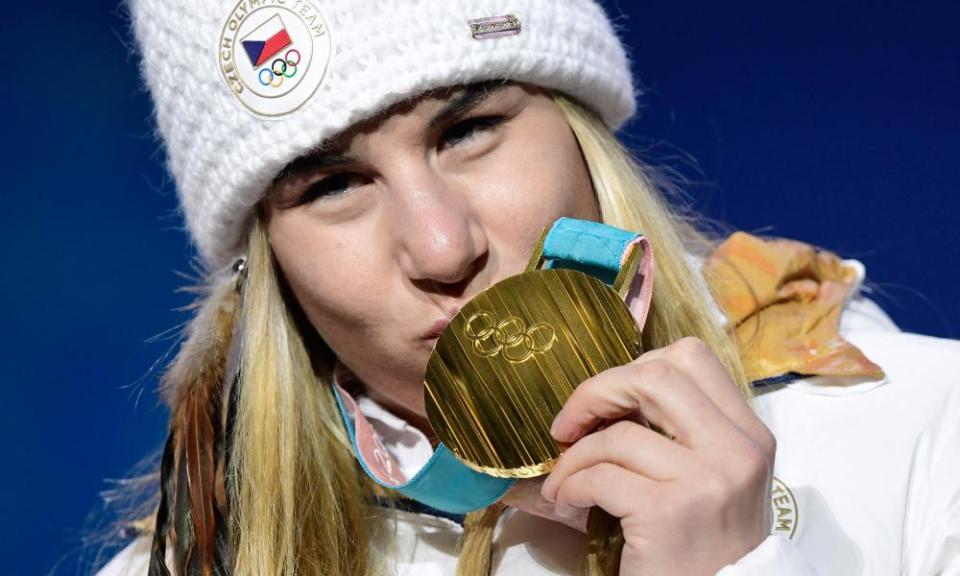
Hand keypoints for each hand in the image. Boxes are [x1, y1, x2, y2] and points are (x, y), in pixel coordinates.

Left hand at [540, 337, 775, 574]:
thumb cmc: (705, 544)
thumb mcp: (714, 476)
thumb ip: (681, 430)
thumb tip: (608, 390)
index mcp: (748, 433)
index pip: (691, 357)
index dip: (634, 366)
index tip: (607, 398)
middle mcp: (736, 451)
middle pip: (655, 377)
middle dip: (596, 393)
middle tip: (569, 424)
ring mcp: (706, 482)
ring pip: (618, 434)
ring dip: (574, 456)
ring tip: (564, 480)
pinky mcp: (669, 515)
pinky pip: (600, 477)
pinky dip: (571, 485)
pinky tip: (568, 502)